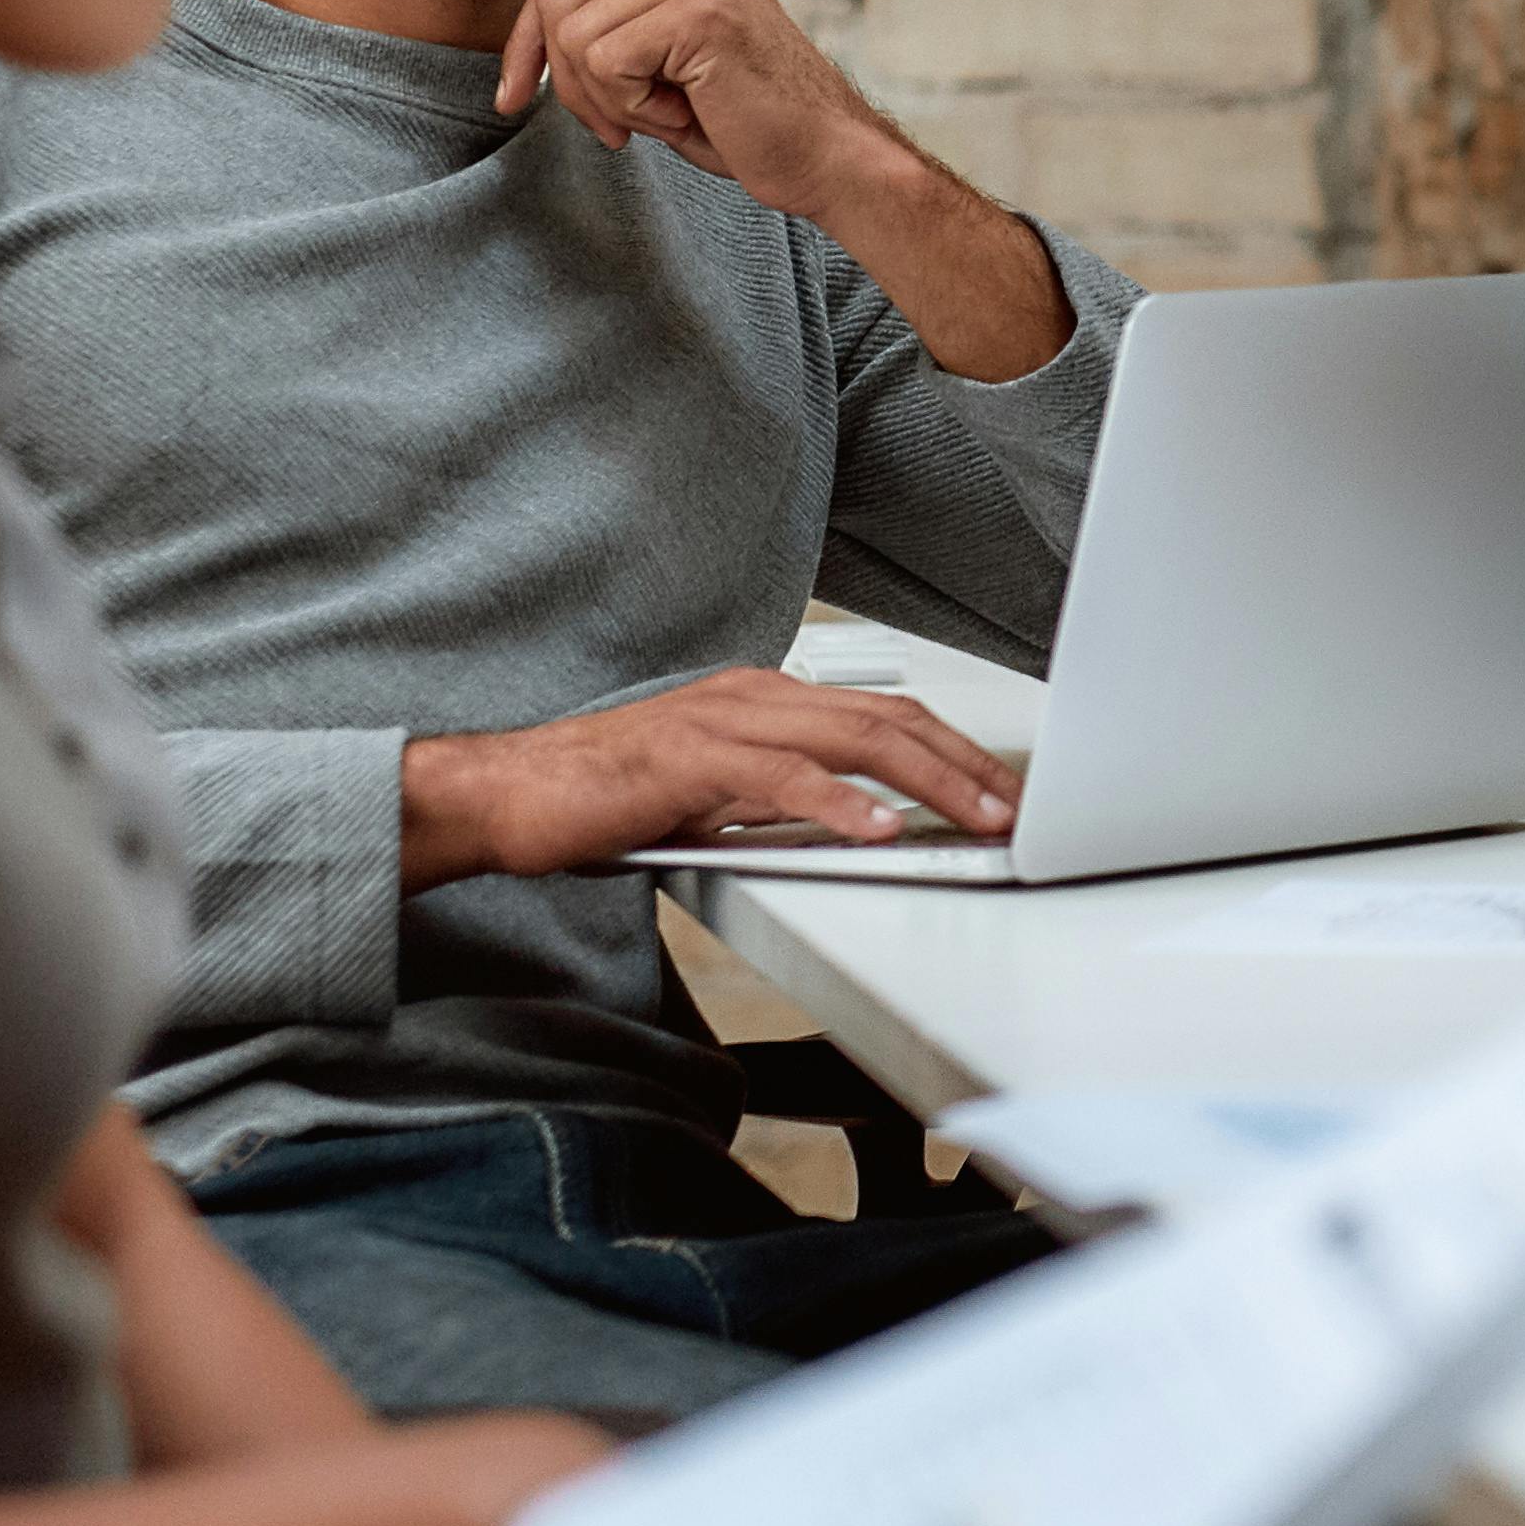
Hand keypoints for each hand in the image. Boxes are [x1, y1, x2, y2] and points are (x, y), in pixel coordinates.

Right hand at [401, 674, 1018, 887]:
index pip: (882, 715)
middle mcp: (753, 696)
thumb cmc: (604, 796)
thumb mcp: (717, 798)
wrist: (512, 794)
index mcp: (763, 699)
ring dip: (927, 780)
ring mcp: (724, 721)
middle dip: (962, 763)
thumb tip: (854, 823)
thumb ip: (783, 800)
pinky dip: (840, 803)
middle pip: (887, 719)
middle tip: (1012, 806)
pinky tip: (878, 829)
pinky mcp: (692, 760)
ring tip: (975, 816)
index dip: (950, 750)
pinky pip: (783, 777)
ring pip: (853, 739)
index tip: (996, 790)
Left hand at [501, 0, 903, 215]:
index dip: (526, 42)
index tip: (515, 96)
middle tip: (618, 127)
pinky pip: (606, 62)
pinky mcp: (701, 9)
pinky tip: (687, 114)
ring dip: (605, 98)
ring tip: (667, 114)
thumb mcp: (656, 55)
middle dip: (565, 79)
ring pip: (574, 34)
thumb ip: (602, 22)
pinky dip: (633, 108)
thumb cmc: (740, 117)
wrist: (826, 157)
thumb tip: (520, 25)